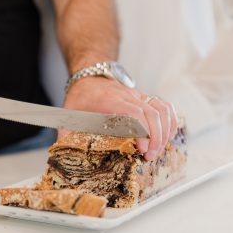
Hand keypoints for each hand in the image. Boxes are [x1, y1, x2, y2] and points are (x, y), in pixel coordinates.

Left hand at [62, 77, 177, 160]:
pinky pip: (164, 106)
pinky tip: (168, 136)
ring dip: (165, 130)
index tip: (141, 149)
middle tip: (150, 156)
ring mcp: (137, 96)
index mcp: (107, 101)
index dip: (141, 131)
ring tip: (158, 150)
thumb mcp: (68, 114)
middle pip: (151, 113)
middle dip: (155, 137)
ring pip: (161, 108)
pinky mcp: (143, 98)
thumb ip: (65, 134)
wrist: (89, 76)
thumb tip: (61, 155)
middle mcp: (126, 96)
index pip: (132, 112)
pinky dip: (170, 121)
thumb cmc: (80, 97)